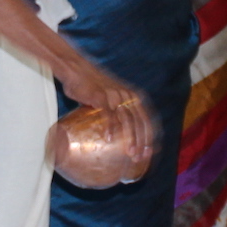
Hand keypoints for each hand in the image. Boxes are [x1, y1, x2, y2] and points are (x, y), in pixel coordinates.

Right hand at [53, 58, 157, 178]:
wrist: (77, 69)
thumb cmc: (92, 86)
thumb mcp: (112, 96)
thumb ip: (118, 110)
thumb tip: (119, 134)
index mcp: (133, 96)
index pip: (146, 119)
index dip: (149, 136)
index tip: (148, 152)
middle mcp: (127, 95)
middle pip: (138, 122)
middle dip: (141, 141)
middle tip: (138, 157)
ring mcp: (114, 95)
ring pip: (127, 120)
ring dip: (130, 138)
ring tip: (129, 152)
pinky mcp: (101, 96)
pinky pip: (108, 115)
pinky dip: (110, 128)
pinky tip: (109, 140)